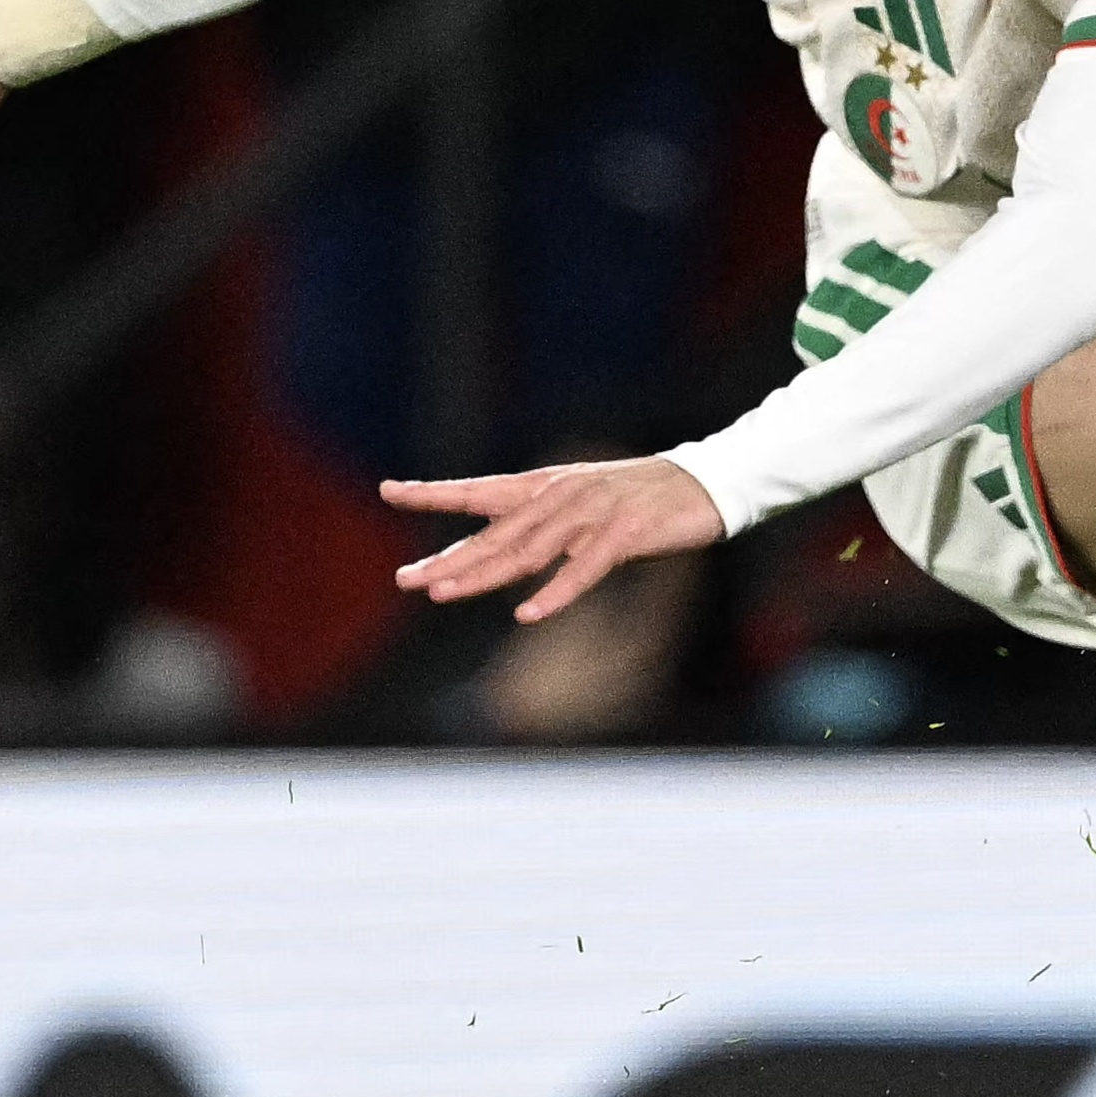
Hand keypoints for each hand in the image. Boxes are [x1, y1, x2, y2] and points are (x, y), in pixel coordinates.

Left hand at [383, 456, 725, 624]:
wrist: (707, 483)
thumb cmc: (643, 501)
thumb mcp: (584, 505)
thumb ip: (544, 529)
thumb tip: (504, 559)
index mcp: (546, 487)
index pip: (478, 491)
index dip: (432, 492)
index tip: (388, 490)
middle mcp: (560, 496)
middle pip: (493, 534)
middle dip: (448, 559)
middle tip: (405, 578)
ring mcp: (591, 514)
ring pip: (526, 552)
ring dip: (482, 575)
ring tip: (443, 593)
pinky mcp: (624, 534)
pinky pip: (583, 570)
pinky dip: (555, 593)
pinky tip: (527, 614)